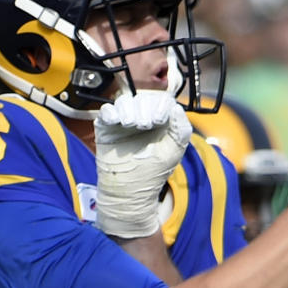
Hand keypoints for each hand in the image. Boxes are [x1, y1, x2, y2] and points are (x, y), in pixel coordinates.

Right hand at [94, 90, 191, 237]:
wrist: (130, 189)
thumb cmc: (154, 171)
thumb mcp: (174, 150)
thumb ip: (181, 129)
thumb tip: (176, 107)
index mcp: (161, 120)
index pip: (161, 99)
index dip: (159, 105)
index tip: (159, 120)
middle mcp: (142, 117)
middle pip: (142, 98)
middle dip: (144, 108)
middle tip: (145, 125)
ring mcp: (123, 121)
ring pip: (124, 101)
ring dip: (128, 110)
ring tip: (131, 125)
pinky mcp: (107, 127)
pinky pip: (106, 111)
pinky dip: (110, 113)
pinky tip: (115, 122)